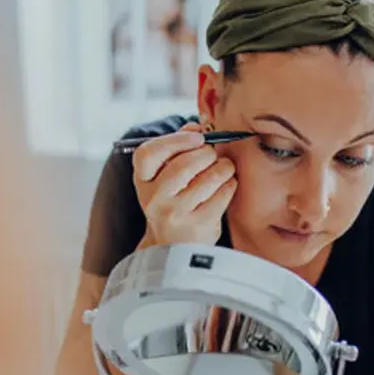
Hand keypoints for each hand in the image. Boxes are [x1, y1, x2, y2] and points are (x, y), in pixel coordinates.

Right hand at [132, 121, 236, 245]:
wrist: (173, 248)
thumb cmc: (172, 202)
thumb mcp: (163, 178)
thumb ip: (176, 148)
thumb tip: (198, 126)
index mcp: (143, 182)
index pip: (148, 154)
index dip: (175, 140)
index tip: (197, 137)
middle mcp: (155, 199)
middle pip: (184, 165)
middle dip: (206, 152)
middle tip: (213, 153)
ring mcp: (177, 214)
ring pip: (209, 178)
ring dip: (223, 166)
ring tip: (225, 167)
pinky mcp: (200, 225)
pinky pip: (223, 193)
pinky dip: (230, 183)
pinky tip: (227, 183)